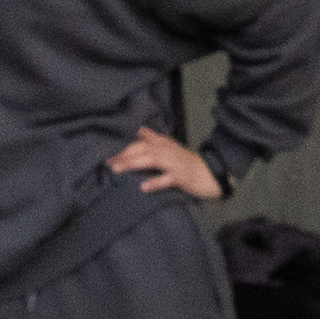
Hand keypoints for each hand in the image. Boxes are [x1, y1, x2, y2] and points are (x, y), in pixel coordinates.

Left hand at [105, 129, 223, 202]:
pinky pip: (166, 179)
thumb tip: (139, 130)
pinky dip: (155, 182)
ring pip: (151, 160)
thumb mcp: (171, 147)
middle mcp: (167, 150)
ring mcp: (174, 163)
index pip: (140, 141)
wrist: (212, 172)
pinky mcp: (181, 177)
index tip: (108, 154)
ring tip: (117, 169)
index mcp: (164, 144)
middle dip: (123, 154)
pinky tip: (143, 187)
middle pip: (142, 148)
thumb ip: (155, 139)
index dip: (124, 147)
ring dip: (132, 163)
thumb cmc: (188, 162)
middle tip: (107, 162)